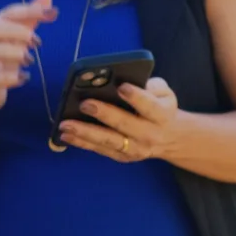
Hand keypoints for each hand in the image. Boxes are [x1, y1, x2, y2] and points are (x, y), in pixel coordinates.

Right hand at [0, 0, 55, 113]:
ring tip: (29, 60)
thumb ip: (30, 19)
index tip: (53, 14)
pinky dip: (9, 78)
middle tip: (37, 42)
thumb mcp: (15, 38)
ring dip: (13, 53)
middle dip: (18, 32)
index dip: (30, 11)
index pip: (8, 13)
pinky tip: (23, 77)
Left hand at [59, 77, 182, 162]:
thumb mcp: (164, 92)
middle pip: (125, 124)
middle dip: (104, 114)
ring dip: (85, 133)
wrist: (170, 137)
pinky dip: (82, 142)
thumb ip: (150, 85)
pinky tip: (65, 135)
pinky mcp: (122, 157)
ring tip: (65, 125)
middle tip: (85, 104)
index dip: (136, 97)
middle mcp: (149, 134)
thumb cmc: (160, 106)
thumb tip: (125, 79)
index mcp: (162, 115)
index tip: (121, 87)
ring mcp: (135, 148)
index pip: (149, 106)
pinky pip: (100, 149)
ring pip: (108, 141)